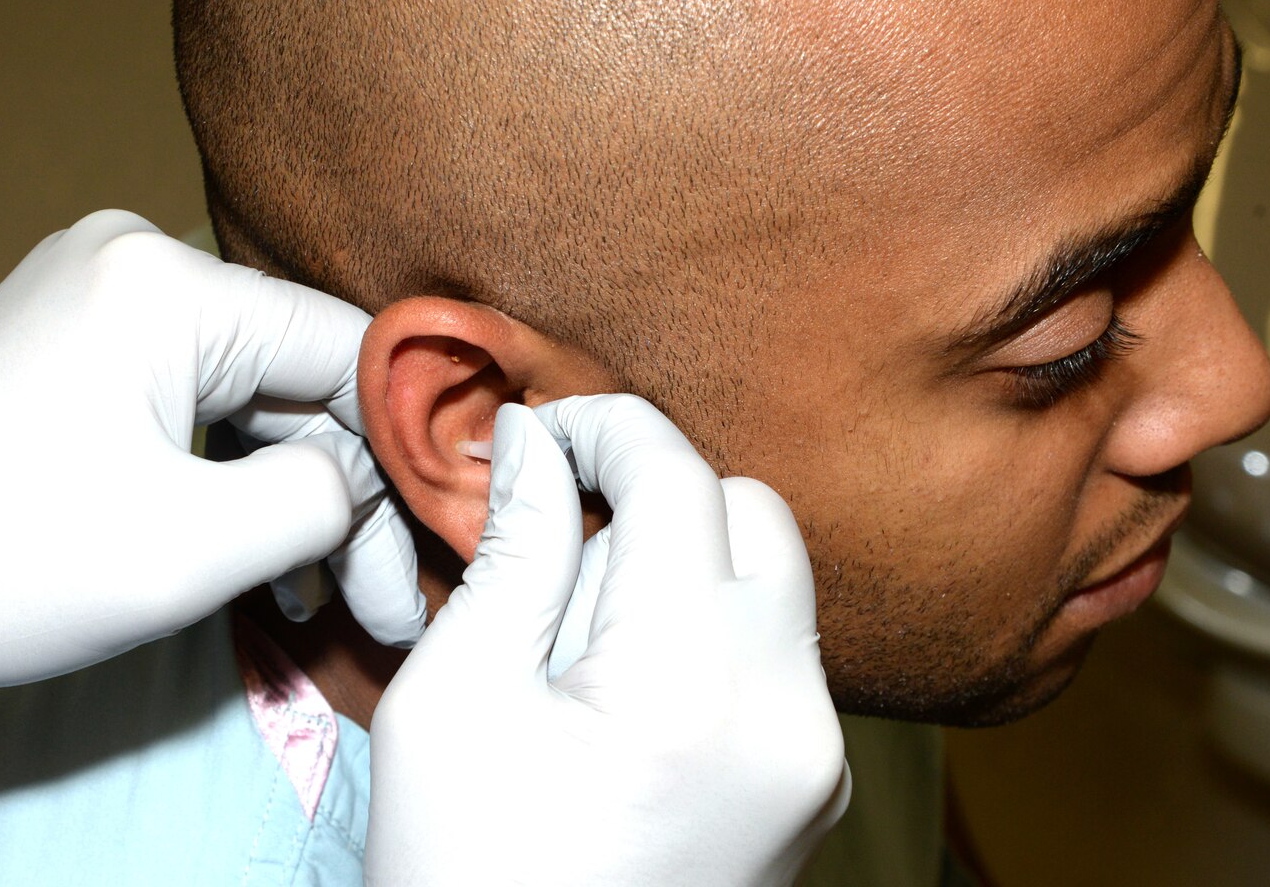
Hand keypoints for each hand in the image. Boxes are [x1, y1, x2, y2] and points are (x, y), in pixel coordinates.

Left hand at [0, 210, 425, 688]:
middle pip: (294, 375)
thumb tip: (366, 478)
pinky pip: (191, 396)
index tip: (436, 530)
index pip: (342, 347)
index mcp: (166, 285)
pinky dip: (228, 471)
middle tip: (380, 599)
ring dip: (288, 492)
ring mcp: (100, 293)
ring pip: (248, 393)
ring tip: (320, 595)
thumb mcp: (191, 553)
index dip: (402, 440)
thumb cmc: (3, 564)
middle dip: (342, 492)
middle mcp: (136, 259)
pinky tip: (258, 553)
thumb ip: (320, 501)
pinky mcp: (77, 337)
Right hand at [366, 394, 849, 886]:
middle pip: (749, 512)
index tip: (539, 435)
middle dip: (656, 496)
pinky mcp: (813, 785)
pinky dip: (712, 630)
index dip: (602, 428)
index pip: (677, 475)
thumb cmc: (462, 876)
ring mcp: (815, 754)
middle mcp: (787, 707)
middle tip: (558, 549)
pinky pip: (781, 653)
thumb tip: (535, 438)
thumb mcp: (455, 698)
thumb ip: (516, 548)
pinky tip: (628, 692)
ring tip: (585, 643)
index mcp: (688, 677)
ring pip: (774, 578)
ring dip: (686, 563)